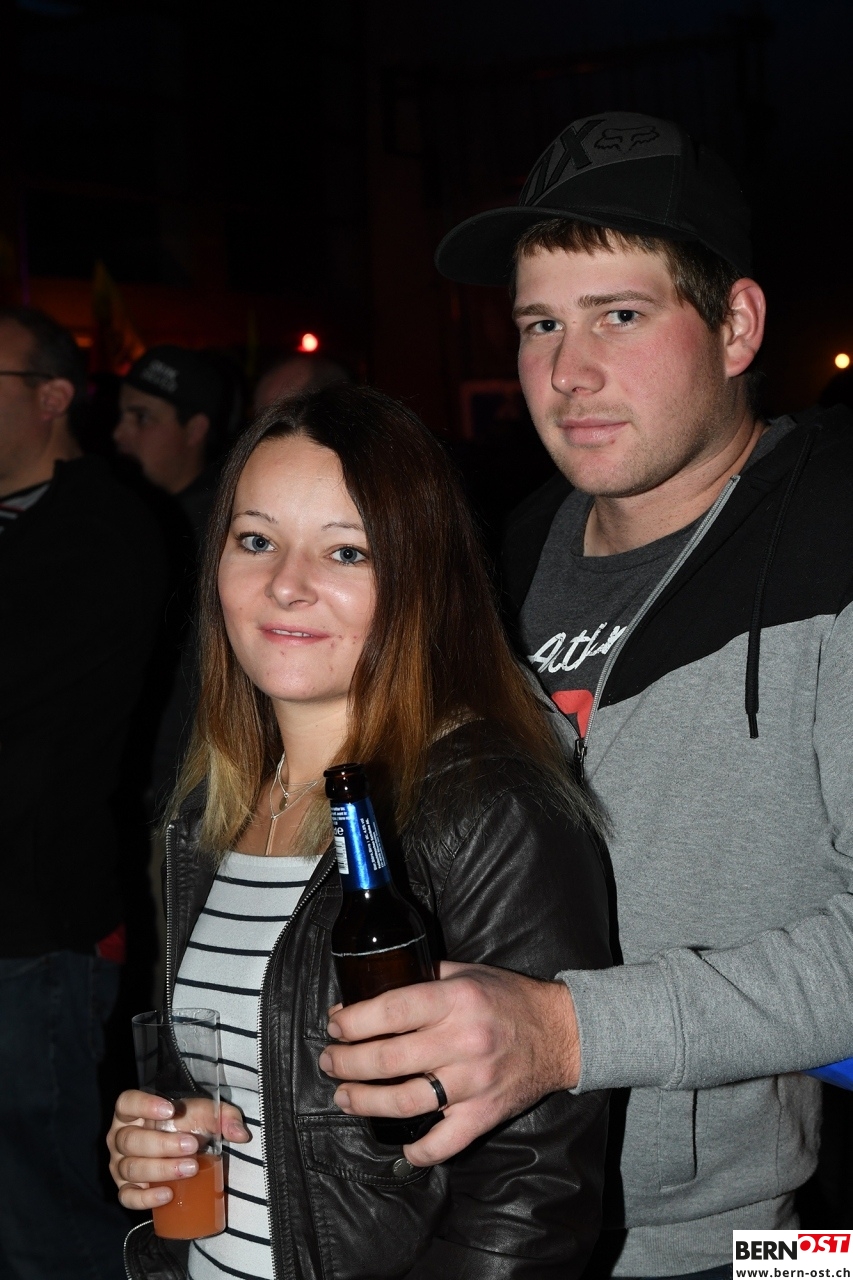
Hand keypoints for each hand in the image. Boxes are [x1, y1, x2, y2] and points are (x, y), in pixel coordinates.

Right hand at [107, 1090, 249, 1210]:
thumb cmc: (187, 1127)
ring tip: (190, 1168)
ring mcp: (119, 1165)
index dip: (144, 1105)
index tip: (170, 1109)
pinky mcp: (126, 1189)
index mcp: (132, 1112)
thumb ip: (224, 1117)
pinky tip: (167, 1195)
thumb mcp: (206, 1115)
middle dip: (163, 1145)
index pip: (127, 1103)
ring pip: (131, 1168)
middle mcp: (120, 1138)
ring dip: (161, 1170)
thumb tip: (240, 1134)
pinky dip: (146, 1198)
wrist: (182, 1150)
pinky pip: (128, 1197)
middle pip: (131, 1140)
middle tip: (191, 1146)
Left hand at [318, 960, 579, 1165]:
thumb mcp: (466, 971)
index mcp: (456, 999)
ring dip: (365, 1102)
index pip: (391, 1010)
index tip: (334, 1026)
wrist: (560, 1033)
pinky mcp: (485, 1114)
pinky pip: (445, 1143)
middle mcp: (463, 1040)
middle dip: (347, 1062)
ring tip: (343, 1096)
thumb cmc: (508, 997)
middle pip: (388, 1058)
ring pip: (405, 1101)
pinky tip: (402, 1148)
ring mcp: (474, 1082)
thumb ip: (422, 977)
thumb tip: (370, 989)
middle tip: (329, 1062)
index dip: (354, 1021)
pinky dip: (420, 1152)